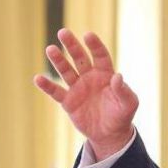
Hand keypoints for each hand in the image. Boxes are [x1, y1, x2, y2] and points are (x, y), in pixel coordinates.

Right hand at [33, 29, 138, 159]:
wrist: (110, 134)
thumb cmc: (122, 115)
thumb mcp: (129, 104)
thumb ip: (124, 90)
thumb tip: (119, 76)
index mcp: (105, 75)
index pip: (100, 56)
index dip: (94, 46)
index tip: (88, 35)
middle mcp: (90, 77)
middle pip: (79, 58)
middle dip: (72, 46)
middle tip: (63, 32)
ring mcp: (78, 88)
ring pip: (66, 71)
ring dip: (58, 61)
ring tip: (50, 49)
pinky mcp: (68, 101)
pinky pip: (56, 91)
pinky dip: (47, 86)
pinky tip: (38, 78)